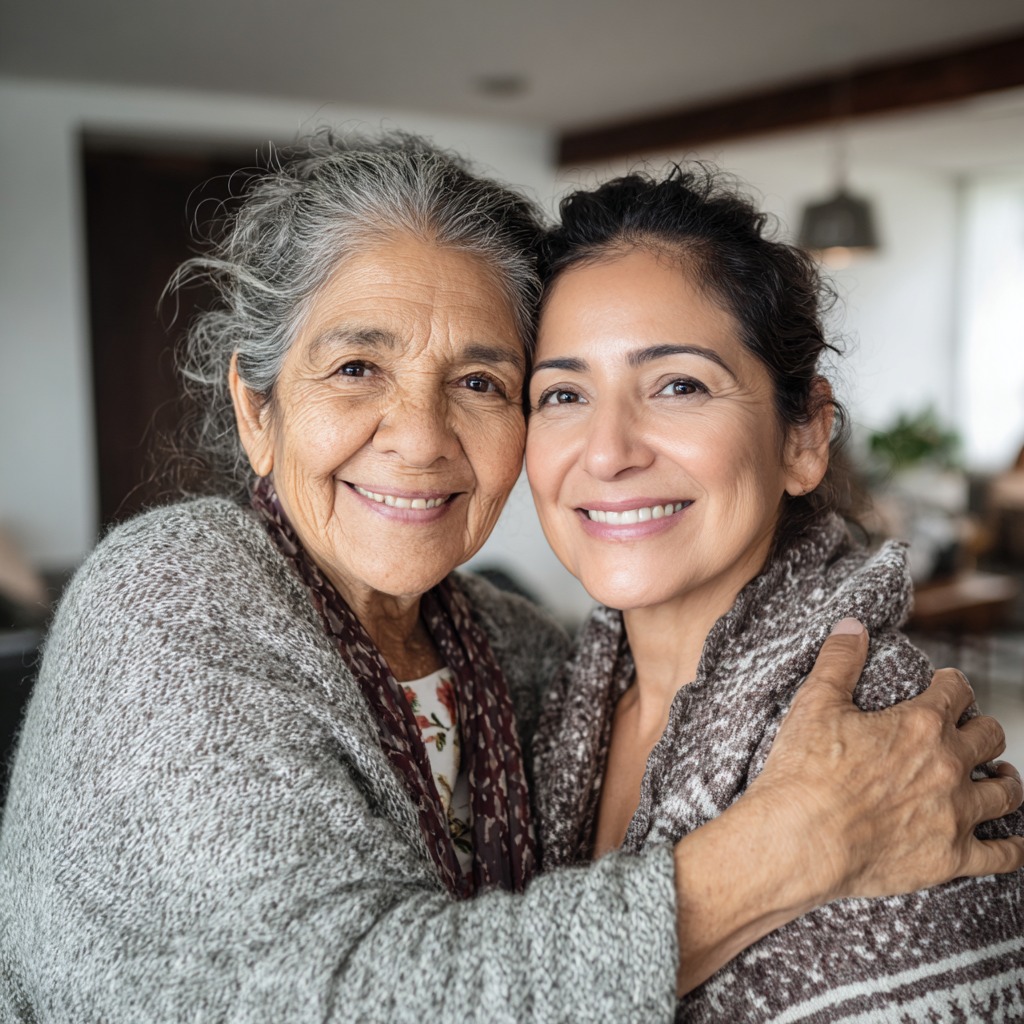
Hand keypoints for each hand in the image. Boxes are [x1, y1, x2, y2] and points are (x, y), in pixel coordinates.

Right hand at [749, 618, 1023, 904]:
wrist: (801, 840)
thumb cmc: (804, 772)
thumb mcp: (814, 704)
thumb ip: (839, 661)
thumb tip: (852, 626)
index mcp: (920, 724)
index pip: (956, 690)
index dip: (952, 683)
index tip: (945, 685)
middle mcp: (948, 765)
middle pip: (989, 737)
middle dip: (982, 728)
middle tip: (970, 730)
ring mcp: (955, 814)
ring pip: (1005, 792)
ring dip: (1005, 780)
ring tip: (999, 776)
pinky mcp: (952, 858)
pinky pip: (1003, 854)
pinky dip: (1013, 845)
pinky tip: (1012, 840)